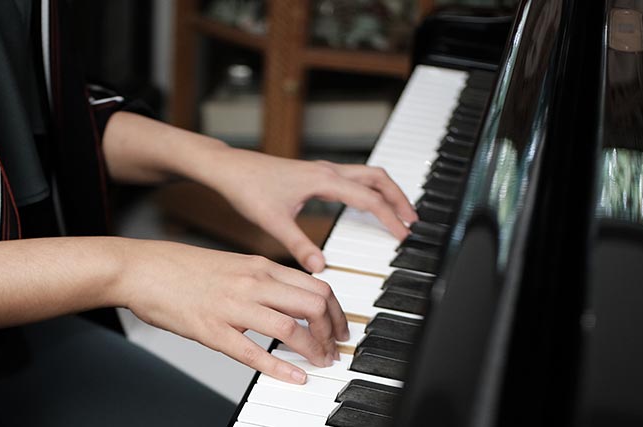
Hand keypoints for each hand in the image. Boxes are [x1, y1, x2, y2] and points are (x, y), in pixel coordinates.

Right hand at [111, 240, 349, 383]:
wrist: (140, 268)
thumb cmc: (179, 267)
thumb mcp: (231, 264)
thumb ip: (260, 279)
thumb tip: (286, 298)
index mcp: (259, 265)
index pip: (316, 285)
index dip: (336, 311)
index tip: (340, 327)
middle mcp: (253, 282)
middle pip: (313, 305)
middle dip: (333, 331)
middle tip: (335, 349)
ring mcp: (233, 306)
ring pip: (292, 328)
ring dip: (314, 350)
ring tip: (320, 363)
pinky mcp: (212, 329)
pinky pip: (254, 353)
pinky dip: (280, 368)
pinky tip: (294, 377)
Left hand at [201, 149, 416, 271]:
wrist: (229, 168)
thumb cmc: (247, 188)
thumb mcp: (273, 222)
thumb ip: (299, 245)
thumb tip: (320, 267)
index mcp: (323, 180)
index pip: (368, 198)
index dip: (390, 217)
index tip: (404, 235)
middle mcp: (327, 171)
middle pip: (378, 178)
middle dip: (400, 198)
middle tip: (413, 221)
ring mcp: (322, 170)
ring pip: (368, 174)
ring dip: (387, 191)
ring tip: (400, 213)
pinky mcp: (315, 174)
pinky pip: (354, 177)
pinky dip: (370, 189)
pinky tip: (368, 206)